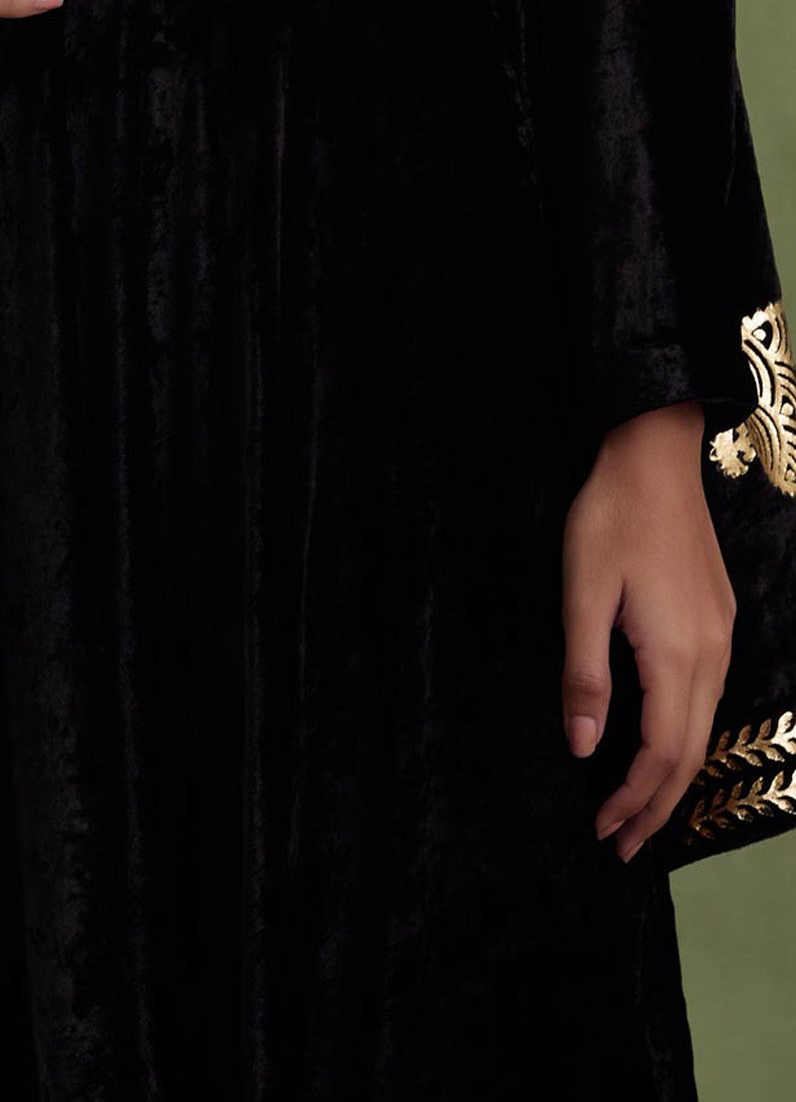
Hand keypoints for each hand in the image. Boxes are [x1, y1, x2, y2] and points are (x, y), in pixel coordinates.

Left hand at [560, 398, 734, 859]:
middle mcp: (710, 654)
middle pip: (691, 754)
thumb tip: (583, 747)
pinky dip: (682, 735)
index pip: (663, 754)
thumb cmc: (611, 517)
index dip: (635, 800)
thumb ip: (584, 673)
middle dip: (656, 806)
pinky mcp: (717, 618)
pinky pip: (706, 696)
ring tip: (637, 809)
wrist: (653, 453)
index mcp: (676, 654)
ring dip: (671, 775)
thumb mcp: (582, 593)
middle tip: (621, 846)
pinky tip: (658, 741)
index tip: (604, 832)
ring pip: (703, 727)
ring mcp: (719, 635)